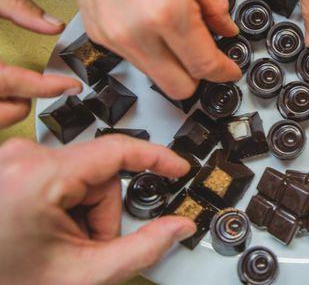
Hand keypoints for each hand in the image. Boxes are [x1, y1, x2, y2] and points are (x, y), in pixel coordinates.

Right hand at [0, 0, 81, 127]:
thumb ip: (14, 6)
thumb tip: (52, 24)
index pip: (7, 81)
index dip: (44, 86)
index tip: (71, 86)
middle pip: (0, 113)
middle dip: (22, 104)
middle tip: (38, 87)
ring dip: (6, 111)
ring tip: (15, 92)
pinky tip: (3, 95)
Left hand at [0, 136, 195, 284]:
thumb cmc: (8, 282)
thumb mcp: (84, 273)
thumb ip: (143, 248)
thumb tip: (178, 226)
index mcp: (37, 176)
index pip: (117, 151)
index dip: (156, 159)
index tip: (177, 167)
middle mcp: (23, 157)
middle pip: (101, 173)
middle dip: (104, 211)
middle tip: (87, 244)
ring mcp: (16, 159)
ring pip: (85, 176)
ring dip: (87, 211)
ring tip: (64, 241)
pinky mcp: (15, 166)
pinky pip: (65, 175)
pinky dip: (70, 205)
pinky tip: (51, 230)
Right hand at [6, 0, 240, 99]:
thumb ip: (212, 4)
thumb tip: (225, 29)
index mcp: (168, 12)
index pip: (204, 65)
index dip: (223, 71)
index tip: (230, 69)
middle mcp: (137, 33)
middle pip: (179, 88)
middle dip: (199, 77)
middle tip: (209, 57)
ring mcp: (114, 37)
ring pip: (155, 77)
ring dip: (174, 66)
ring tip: (180, 33)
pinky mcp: (97, 34)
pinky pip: (134, 60)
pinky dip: (152, 52)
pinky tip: (155, 26)